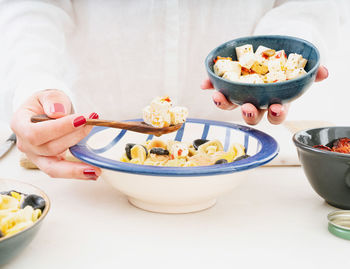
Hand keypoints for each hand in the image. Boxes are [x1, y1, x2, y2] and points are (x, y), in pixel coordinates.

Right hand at [11, 89, 100, 179]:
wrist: (48, 112)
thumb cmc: (47, 104)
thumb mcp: (49, 95)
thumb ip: (53, 100)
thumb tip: (58, 113)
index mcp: (20, 124)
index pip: (36, 132)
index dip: (59, 127)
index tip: (81, 120)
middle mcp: (26, 144)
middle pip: (48, 148)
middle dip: (74, 138)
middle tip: (92, 126)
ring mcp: (37, 156)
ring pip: (54, 167)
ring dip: (76, 166)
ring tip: (95, 167)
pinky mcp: (50, 163)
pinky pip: (61, 172)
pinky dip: (77, 173)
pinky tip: (92, 173)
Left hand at [201, 65, 328, 124]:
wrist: (268, 56)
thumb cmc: (284, 68)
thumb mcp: (299, 69)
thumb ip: (311, 72)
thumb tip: (323, 72)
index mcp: (274, 102)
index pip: (275, 114)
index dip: (275, 114)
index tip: (276, 108)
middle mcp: (256, 103)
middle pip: (251, 115)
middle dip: (248, 113)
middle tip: (247, 107)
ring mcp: (240, 96)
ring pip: (231, 105)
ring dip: (223, 103)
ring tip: (218, 95)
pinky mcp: (228, 86)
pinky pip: (218, 89)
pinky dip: (211, 85)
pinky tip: (206, 83)